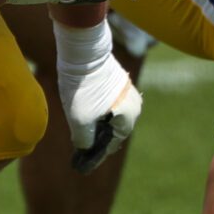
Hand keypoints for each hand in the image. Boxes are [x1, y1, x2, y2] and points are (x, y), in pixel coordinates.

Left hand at [53, 22, 142, 172]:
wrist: (82, 50)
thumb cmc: (84, 87)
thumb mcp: (80, 120)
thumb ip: (84, 140)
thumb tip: (85, 149)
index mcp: (129, 116)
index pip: (113, 143)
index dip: (97, 154)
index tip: (83, 163)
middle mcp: (134, 104)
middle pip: (113, 130)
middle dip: (97, 139)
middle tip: (80, 149)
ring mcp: (127, 91)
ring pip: (111, 116)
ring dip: (96, 125)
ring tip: (79, 132)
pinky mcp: (118, 80)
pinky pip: (109, 103)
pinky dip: (97, 111)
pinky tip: (82, 113)